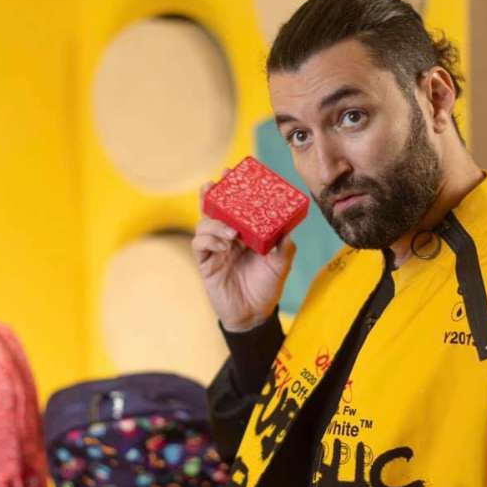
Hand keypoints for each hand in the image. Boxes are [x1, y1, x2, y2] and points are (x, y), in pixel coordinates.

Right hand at [193, 176, 296, 331]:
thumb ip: (284, 247)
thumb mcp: (281, 265)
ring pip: (204, 223)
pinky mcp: (205, 262)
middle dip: (213, 193)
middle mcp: (227, 236)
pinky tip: (224, 244)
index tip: (233, 171)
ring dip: (216, 222)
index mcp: (244, 232)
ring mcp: (214, 249)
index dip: (231, 188)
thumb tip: (287, 231)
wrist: (254, 314)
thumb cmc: (267, 287)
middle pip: (214, 208)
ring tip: (232, 232)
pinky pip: (200, 244)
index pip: (235, 204)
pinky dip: (210, 239)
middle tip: (217, 182)